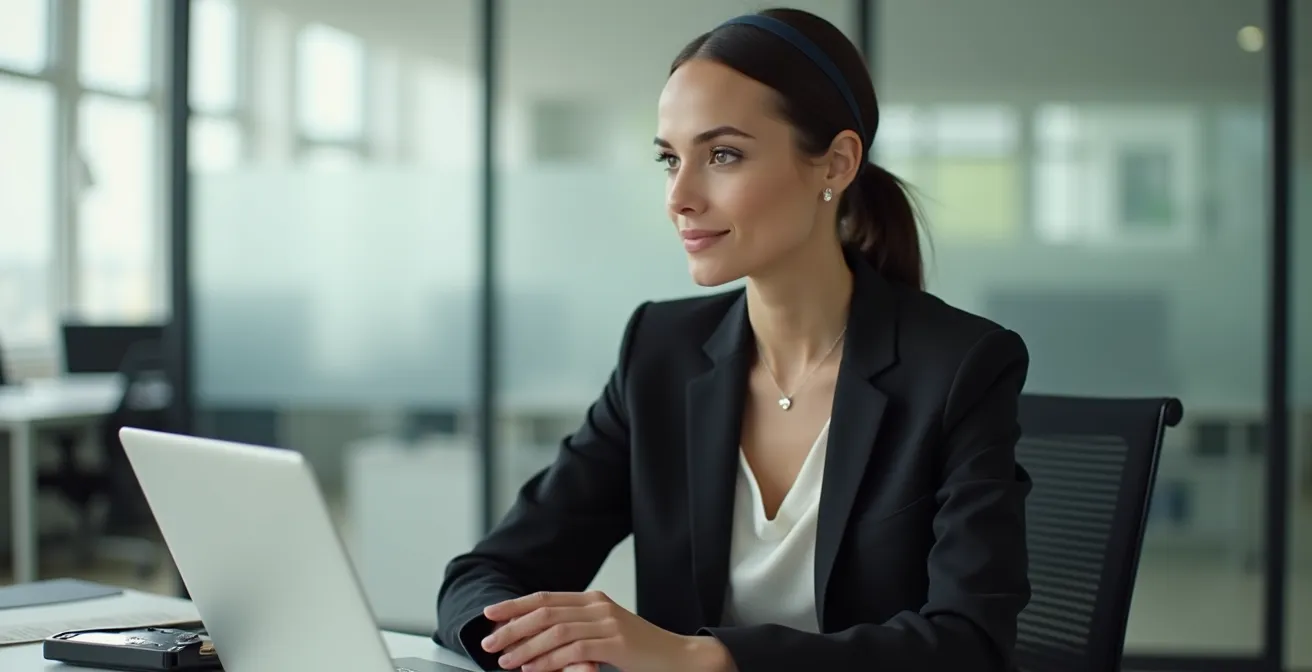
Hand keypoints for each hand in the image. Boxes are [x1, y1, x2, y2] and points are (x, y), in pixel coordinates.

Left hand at [479, 590, 732, 671]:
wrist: (680, 659)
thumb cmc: (640, 653)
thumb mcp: (604, 635)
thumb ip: (576, 632)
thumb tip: (535, 641)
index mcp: (594, 600)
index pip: (546, 597)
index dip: (515, 605)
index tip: (490, 615)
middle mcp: (598, 606)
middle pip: (545, 610)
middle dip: (512, 627)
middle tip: (488, 642)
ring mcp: (608, 623)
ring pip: (555, 629)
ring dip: (525, 646)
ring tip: (504, 661)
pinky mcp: (616, 642)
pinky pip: (573, 650)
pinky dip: (548, 661)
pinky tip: (531, 669)